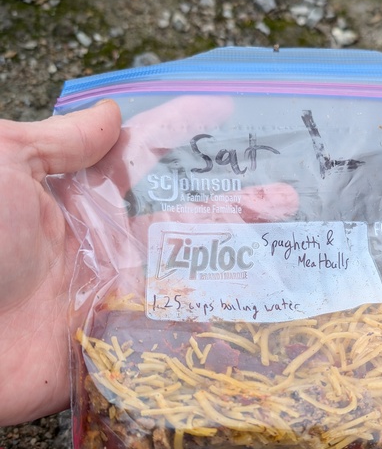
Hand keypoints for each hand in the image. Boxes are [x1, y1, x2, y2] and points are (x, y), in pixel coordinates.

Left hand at [0, 95, 298, 426]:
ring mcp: (113, 291)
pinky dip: (215, 312)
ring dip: (238, 255)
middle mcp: (100, 241)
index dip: (180, 129)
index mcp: (73, 194)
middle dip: (234, 202)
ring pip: (189, 268)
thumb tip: (109, 112)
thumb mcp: (2, 162)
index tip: (220, 111)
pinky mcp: (118, 338)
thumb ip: (58, 139)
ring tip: (286, 243)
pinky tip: (255, 305)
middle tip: (284, 193)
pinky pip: (174, 322)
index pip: (140, 154)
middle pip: (181, 216)